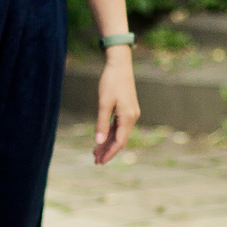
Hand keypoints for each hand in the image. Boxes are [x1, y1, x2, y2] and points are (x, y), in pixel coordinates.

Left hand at [92, 47, 138, 165]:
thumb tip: (98, 141)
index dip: (109, 153)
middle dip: (108, 151)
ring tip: (95, 153)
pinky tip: (102, 139)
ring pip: (119, 134)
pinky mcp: (127, 110)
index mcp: (128, 118)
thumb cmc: (111, 81)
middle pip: (120, 140)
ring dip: (108, 143)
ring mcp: (130, 114)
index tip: (100, 162)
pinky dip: (110, 133)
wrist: (119, 64)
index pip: (119, 142)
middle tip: (95, 161)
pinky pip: (118, 126)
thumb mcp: (104, 103)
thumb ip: (102, 123)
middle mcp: (132, 118)